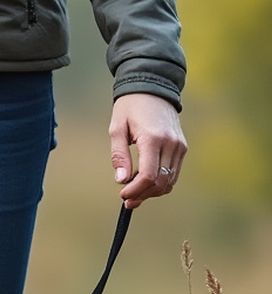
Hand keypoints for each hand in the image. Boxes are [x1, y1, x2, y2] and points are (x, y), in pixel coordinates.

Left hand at [109, 93, 187, 208]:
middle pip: (160, 182)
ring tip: (134, 192)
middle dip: (143, 195)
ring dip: (152, 191)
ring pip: (170, 181)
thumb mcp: (117, 129)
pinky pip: (174, 173)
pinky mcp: (182, 147)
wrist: (154, 88)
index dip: (135, 190)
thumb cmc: (131, 107)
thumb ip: (119, 156)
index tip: (123, 194)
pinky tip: (145, 182)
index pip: (148, 175)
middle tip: (127, 200)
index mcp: (153, 138)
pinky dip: (161, 182)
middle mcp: (171, 143)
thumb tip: (121, 180)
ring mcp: (180, 146)